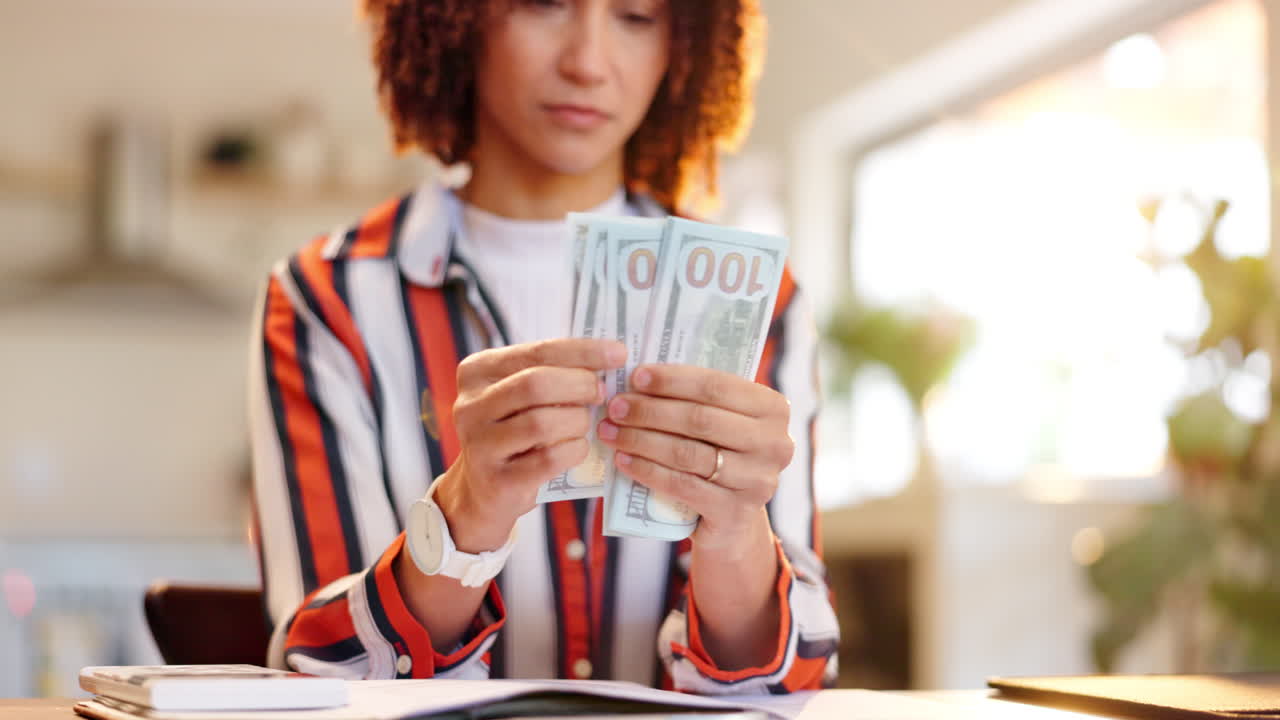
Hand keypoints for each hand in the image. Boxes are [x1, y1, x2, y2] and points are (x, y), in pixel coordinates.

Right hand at [433, 338, 625, 551]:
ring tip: (585, 424)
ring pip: (541, 423)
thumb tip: (610, 357)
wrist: (486, 488)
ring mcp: (479, 444)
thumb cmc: (516, 429)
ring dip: (577, 421)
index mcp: (477, 371)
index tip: (619, 353)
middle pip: (536, 384)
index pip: (537, 351)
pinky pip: (548, 459)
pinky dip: (574, 450)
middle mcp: (470, 405)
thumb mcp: (523, 394)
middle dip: (580, 386)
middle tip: (602, 394)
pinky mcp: (496, 479)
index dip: (583, 352)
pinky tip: (579, 447)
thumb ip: (554, 372)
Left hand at [596, 364, 793, 552]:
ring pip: (687, 453)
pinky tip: (622, 460)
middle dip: (651, 410)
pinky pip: (682, 485)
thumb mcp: (722, 423)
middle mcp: (775, 444)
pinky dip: (647, 470)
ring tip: (610, 432)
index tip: (635, 376)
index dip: (673, 380)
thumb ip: (697, 399)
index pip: (717, 386)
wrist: (733, 521)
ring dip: (642, 440)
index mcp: (773, 409)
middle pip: (700, 419)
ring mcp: (758, 481)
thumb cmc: (720, 456)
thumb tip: (638, 377)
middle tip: (615, 406)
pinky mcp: (735, 512)